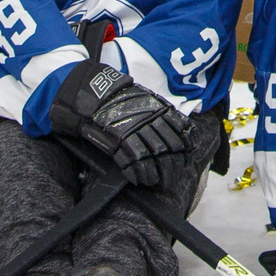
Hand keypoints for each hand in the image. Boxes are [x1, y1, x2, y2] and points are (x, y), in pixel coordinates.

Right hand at [50, 63, 192, 188]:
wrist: (89, 94)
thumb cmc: (115, 96)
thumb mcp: (143, 98)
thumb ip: (159, 113)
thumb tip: (177, 130)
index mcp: (158, 108)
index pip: (182, 132)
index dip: (186, 149)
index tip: (185, 159)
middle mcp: (149, 119)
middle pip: (170, 148)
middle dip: (173, 166)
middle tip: (171, 178)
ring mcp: (134, 130)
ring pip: (154, 157)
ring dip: (158, 173)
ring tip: (158, 182)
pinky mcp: (118, 140)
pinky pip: (134, 161)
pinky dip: (139, 173)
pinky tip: (141, 180)